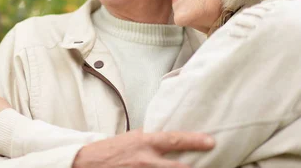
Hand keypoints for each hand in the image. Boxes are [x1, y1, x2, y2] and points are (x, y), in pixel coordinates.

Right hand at [72, 129, 214, 167]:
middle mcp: (147, 160)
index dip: (195, 140)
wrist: (89, 163)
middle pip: (179, 167)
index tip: (211, 142)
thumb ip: (151, 138)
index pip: (175, 139)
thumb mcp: (133, 137)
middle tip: (207, 164)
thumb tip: (170, 135)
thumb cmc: (112, 150)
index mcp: (146, 142)